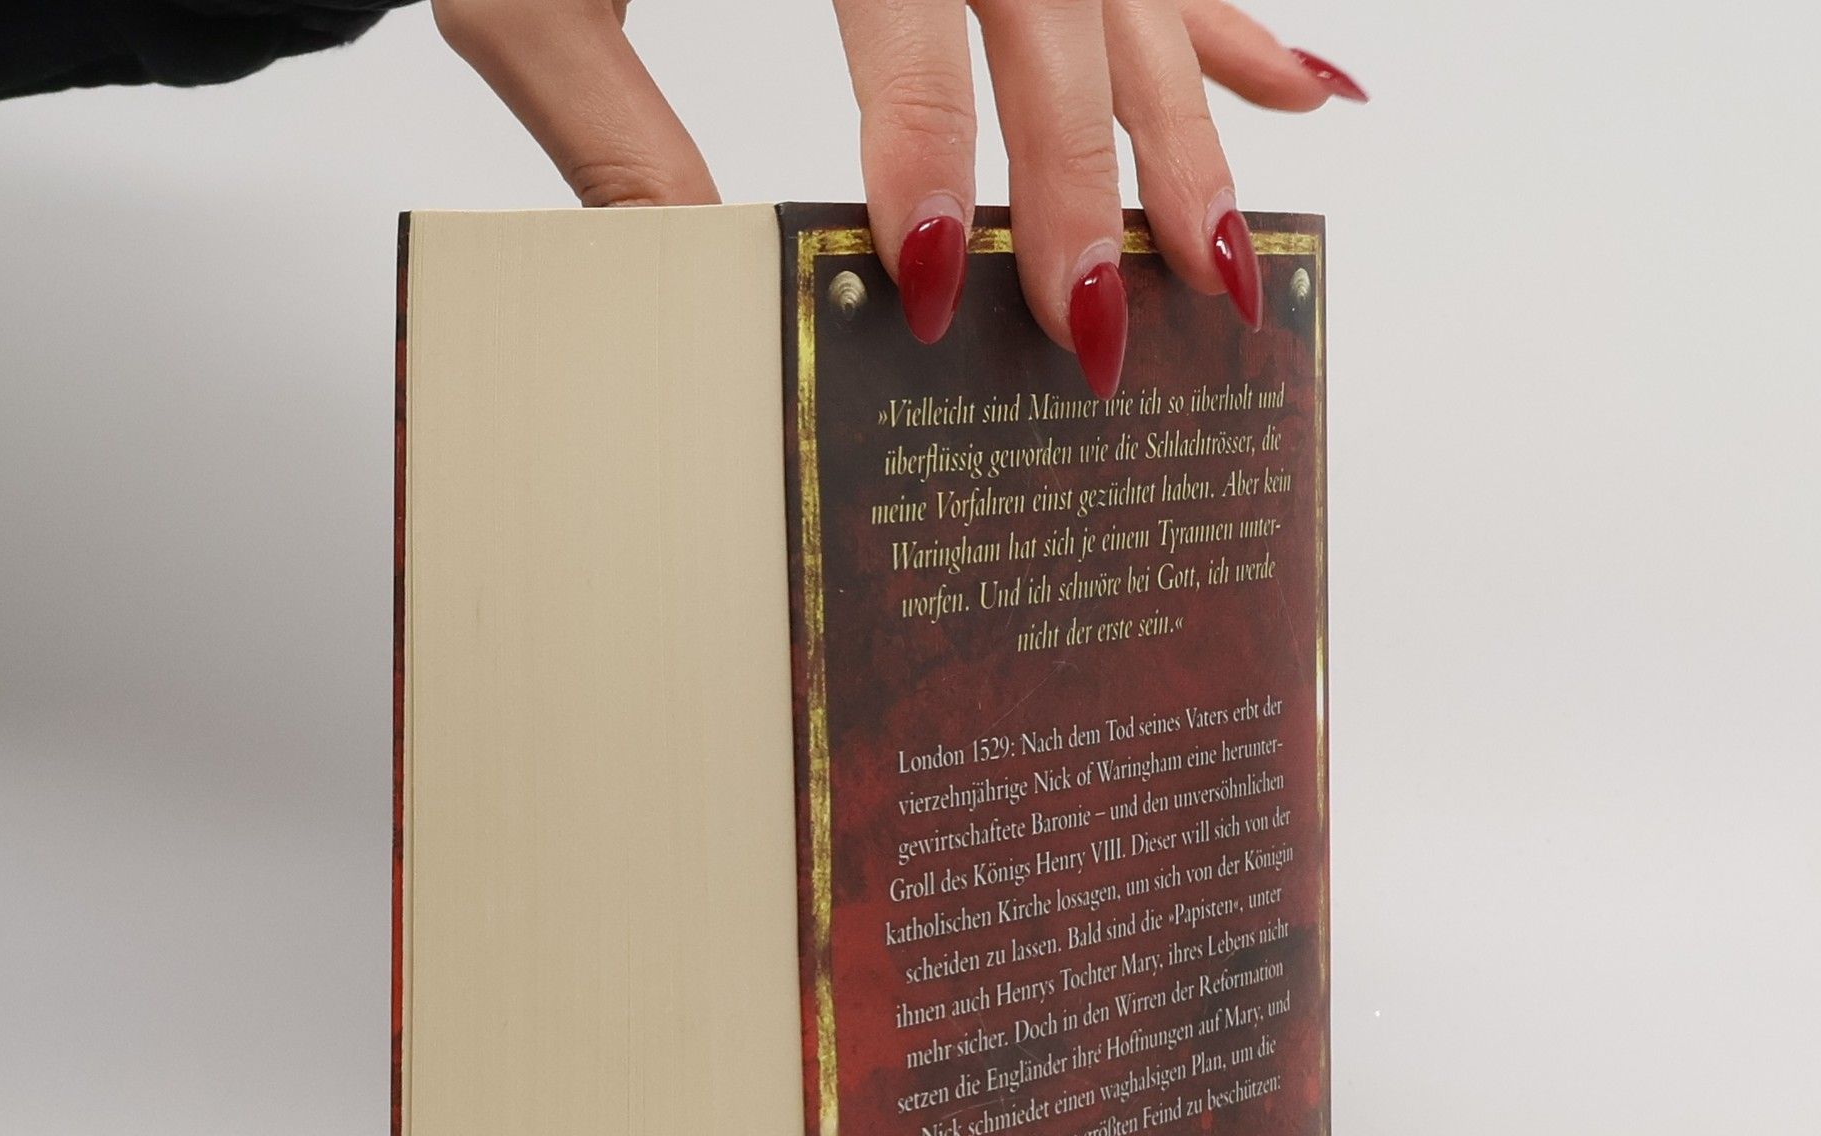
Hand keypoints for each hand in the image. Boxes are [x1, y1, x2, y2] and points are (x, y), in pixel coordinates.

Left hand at [428, 0, 1364, 395]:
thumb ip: (611, 128)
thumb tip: (711, 284)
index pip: (914, 11)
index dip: (933, 153)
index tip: (935, 285)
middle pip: (1056, 6)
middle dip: (1088, 178)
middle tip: (1093, 328)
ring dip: (1189, 127)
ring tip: (1226, 260)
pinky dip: (1224, 23)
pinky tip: (1300, 93)